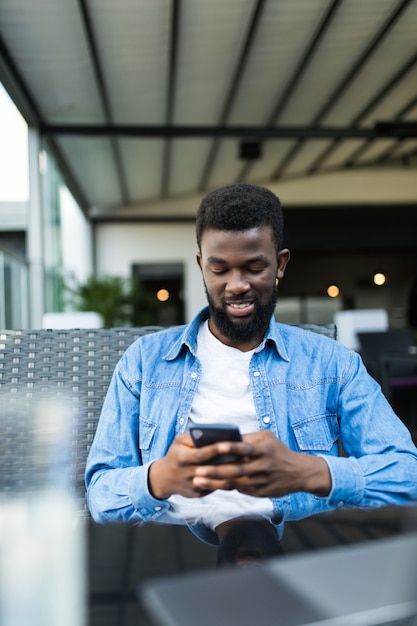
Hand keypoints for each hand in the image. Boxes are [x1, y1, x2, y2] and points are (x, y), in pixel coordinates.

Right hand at [147, 433, 251, 499]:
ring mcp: (193, 486)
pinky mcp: (198, 494)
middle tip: (244, 455)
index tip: (229, 443)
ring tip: (244, 465)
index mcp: (182, 458)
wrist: (163, 478)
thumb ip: (192, 437)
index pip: (202, 454)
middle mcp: (187, 473)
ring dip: (230, 474)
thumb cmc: (175, 454)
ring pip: (216, 481)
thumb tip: (211, 434)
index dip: (216, 449)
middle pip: (212, 468)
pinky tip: (237, 475)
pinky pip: (215, 487)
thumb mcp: (179, 442)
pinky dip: (226, 481)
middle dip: (228, 461)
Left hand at [192, 430, 331, 497]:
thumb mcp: (267, 438)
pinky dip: (224, 488)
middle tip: (197, 471)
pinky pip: (239, 490)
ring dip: (214, 483)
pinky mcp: (259, 492)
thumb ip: (248, 438)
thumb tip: (227, 437)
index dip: (231, 448)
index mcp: (263, 450)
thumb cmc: (278, 451)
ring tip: (197, 481)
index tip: (216, 446)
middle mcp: (261, 467)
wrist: (299, 473)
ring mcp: (260, 481)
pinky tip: (210, 486)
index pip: (245, 448)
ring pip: (234, 483)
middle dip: (214, 471)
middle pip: (235, 469)